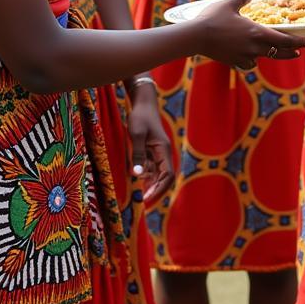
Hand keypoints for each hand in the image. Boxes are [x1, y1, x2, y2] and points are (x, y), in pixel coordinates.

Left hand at [127, 86, 174, 204]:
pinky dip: (144, 175)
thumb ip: (137, 154)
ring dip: (149, 183)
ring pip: (157, 174)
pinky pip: (150, 167)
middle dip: (155, 190)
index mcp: (164, 150)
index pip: (168, 175)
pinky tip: (136, 179)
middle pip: (164, 178)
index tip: (147, 198)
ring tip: (137, 192)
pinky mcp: (151, 151)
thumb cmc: (140, 116)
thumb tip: (137, 175)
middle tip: (142, 200)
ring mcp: (158, 153)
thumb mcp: (136, 134)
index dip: (159, 188)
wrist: (142, 103)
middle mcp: (164, 154)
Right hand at [197, 0, 302, 67]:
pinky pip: (248, 63)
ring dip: (269, 55)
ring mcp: (243, 56)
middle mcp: (254, 47)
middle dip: (290, 52)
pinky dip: (251, 59)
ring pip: (263, 58)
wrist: (195, 37)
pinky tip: (249, 56)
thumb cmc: (213, 18)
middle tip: (299, 52)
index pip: (284, 40)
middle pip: (278, 53)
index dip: (298, 41)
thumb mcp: (229, 3)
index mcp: (257, 32)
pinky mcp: (233, 61)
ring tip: (273, 52)